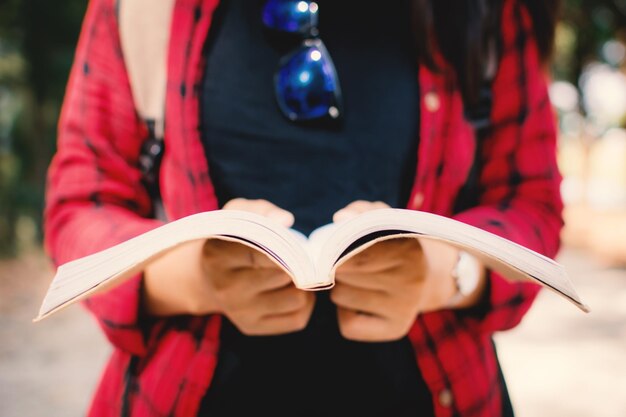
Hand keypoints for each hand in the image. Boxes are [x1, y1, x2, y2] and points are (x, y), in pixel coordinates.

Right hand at [143, 198, 314, 335]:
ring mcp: (240, 312)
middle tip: (296, 255)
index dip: (286, 246)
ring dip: (303, 283)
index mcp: (217, 256)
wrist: (207, 278)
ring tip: (293, 271)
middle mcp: (226, 288)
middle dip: (297, 262)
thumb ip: (262, 211)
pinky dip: (305, 303)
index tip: (295, 241)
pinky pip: (298, 318)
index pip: (262, 251)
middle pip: (285, 274)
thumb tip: (286, 220)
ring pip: (297, 297)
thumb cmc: (231, 238)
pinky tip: (292, 289)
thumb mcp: (238, 214)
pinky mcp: (252, 328)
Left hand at [329, 201, 462, 341]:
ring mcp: (405, 309)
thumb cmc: (394, 242)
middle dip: (335, 266)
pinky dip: (345, 314)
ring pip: (340, 297)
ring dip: (340, 288)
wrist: (430, 276)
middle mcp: (411, 281)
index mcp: (408, 249)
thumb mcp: (383, 218)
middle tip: (348, 262)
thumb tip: (341, 218)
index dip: (335, 249)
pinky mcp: (396, 330)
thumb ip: (360, 211)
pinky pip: (348, 325)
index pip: (355, 254)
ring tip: (359, 281)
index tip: (331, 246)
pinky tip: (361, 304)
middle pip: (342, 274)